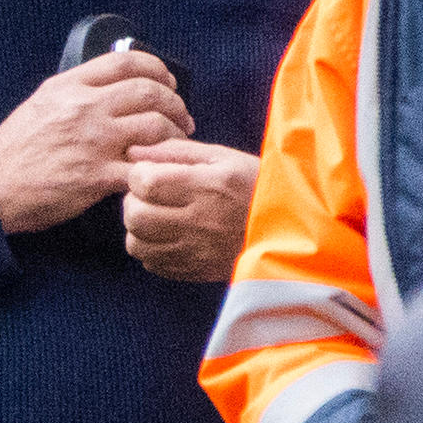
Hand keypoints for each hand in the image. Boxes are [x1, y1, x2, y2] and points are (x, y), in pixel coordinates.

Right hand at [0, 47, 193, 234]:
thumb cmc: (14, 149)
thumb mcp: (42, 102)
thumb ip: (77, 90)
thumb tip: (110, 84)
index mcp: (71, 86)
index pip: (127, 62)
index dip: (157, 70)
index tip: (167, 82)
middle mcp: (85, 108)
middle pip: (149, 92)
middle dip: (175, 104)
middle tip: (182, 117)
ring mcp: (93, 142)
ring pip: (155, 127)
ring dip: (174, 135)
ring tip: (177, 143)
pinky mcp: (97, 177)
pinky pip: (143, 168)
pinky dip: (159, 168)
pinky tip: (161, 171)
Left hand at [118, 138, 256, 285]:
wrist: (289, 228)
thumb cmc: (254, 184)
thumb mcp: (222, 157)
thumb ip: (175, 151)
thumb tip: (133, 150)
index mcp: (208, 186)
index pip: (145, 182)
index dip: (138, 175)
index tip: (149, 173)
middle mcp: (200, 221)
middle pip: (136, 216)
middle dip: (132, 202)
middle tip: (147, 196)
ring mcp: (197, 251)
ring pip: (137, 244)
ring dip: (138, 228)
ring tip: (156, 216)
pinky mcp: (196, 271)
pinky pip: (153, 264)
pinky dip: (151, 249)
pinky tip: (168, 235)